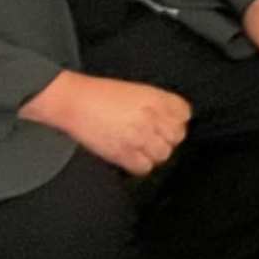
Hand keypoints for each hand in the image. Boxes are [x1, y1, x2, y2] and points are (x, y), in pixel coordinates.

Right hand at [21, 69, 188, 175]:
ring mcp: (139, 135)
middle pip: (177, 136)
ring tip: (140, 148)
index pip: (184, 114)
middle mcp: (152, 117)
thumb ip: (157, 104)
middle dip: (166, 138)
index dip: (176, 121)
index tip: (166, 124)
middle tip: (152, 138)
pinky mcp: (123, 152)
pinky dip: (138, 165)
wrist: (74, 101)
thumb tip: (168, 120)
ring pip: (163, 154)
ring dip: (153, 153)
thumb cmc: (100, 94)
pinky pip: (144, 167)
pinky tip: (130, 157)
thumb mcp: (137, 91)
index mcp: (156, 98)